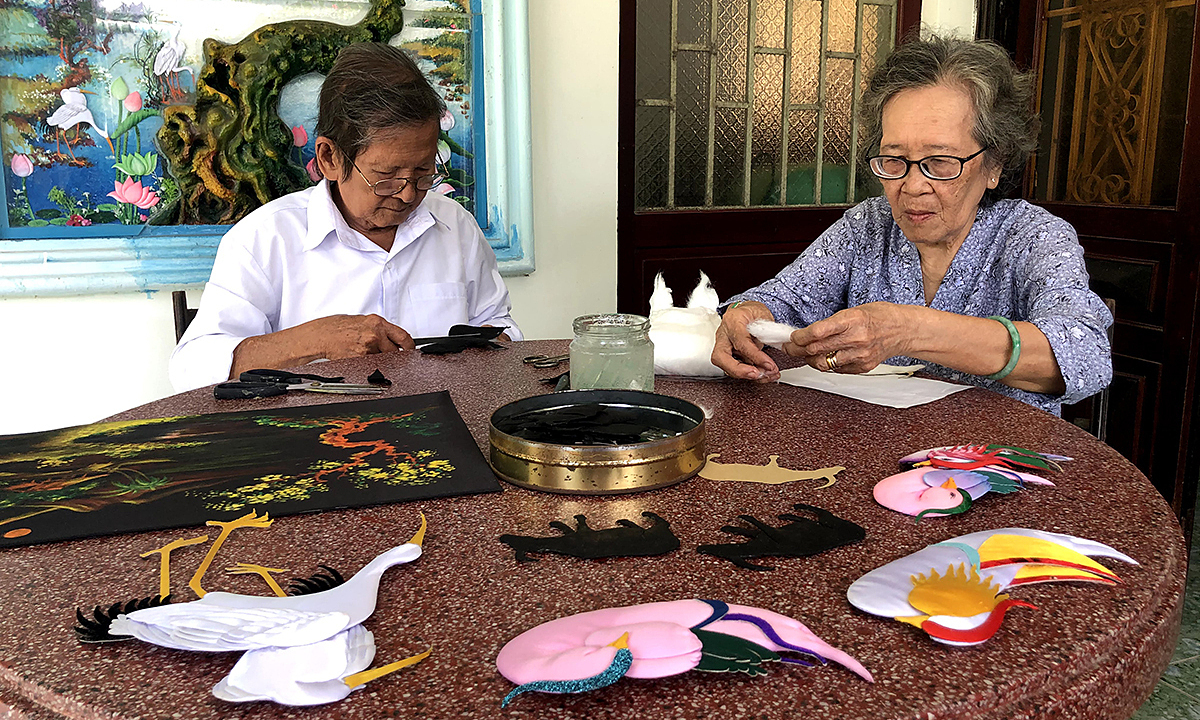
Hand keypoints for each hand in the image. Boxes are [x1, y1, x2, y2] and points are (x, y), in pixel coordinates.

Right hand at [305, 314, 416, 358]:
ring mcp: (368, 347)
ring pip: (384, 359)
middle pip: (396, 351)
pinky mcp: (360, 359)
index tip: (410, 351)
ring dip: (379, 359)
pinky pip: (372, 365)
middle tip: (387, 354)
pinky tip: (358, 356)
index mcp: (377, 323)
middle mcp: (375, 334)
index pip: (403, 337)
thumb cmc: (338, 327)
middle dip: (393, 355)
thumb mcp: (363, 321)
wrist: (322, 335)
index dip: (409, 347)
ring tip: (365, 351)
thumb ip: (380, 330)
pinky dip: (368, 363)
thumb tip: (393, 339)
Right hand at [710, 301, 780, 381]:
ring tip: (767, 375)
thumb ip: (766, 334)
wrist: (745, 311)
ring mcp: (723, 346)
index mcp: (732, 321)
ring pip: (726, 367)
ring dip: (747, 375)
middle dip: (739, 371)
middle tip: (757, 375)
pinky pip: (734, 368)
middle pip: (720, 358)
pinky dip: (749, 374)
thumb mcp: (763, 316)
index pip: (740, 342)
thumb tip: (769, 354)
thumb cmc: (752, 311)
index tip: (769, 364)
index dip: (755, 356)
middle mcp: (723, 335)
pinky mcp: (727, 355)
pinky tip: (763, 374)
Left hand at [784, 302, 909, 373]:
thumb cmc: (879, 316)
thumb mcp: (853, 311)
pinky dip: (826, 364)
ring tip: (805, 353)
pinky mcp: (862, 367)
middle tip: (789, 347)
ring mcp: (860, 355)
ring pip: (823, 363)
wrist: (903, 330)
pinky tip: (825, 357)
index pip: (818, 331)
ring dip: (809, 359)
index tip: (792, 337)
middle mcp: (856, 339)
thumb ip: (831, 323)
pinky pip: (836, 369)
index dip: (799, 336)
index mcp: (852, 320)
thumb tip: (807, 333)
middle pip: (816, 349)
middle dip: (797, 349)